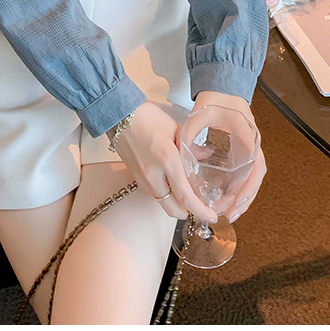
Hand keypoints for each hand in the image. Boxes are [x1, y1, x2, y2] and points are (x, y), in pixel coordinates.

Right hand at [107, 102, 217, 223]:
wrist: (119, 114)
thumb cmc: (146, 117)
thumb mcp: (175, 128)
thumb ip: (192, 147)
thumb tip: (207, 155)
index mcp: (167, 160)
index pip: (185, 195)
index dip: (200, 210)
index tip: (211, 216)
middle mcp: (153, 174)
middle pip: (172, 208)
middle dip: (187, 213)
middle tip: (200, 209)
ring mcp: (141, 177)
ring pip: (162, 202)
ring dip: (175, 203)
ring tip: (187, 194)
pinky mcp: (135, 176)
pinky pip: (153, 192)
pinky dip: (165, 194)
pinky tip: (172, 183)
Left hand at [191, 91, 266, 223]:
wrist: (223, 86)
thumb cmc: (213, 99)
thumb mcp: (198, 116)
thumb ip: (189, 137)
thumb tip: (179, 162)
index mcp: (247, 136)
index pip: (254, 168)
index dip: (246, 189)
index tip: (233, 203)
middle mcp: (254, 144)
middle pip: (256, 178)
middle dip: (244, 199)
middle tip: (229, 215)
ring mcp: (251, 147)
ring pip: (253, 178)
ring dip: (243, 196)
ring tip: (228, 212)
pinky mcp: (244, 149)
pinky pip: (247, 173)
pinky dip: (240, 188)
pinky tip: (228, 198)